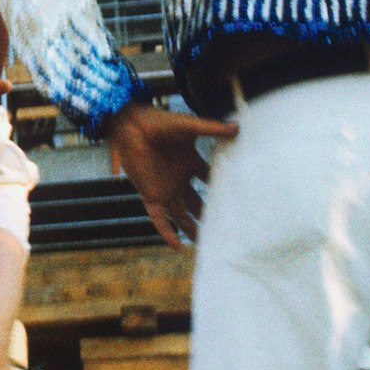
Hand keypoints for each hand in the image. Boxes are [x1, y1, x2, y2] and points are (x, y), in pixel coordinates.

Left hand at [105, 102, 238, 246]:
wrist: (132, 126)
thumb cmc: (159, 123)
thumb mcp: (189, 127)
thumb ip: (212, 129)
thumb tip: (237, 127)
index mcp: (190, 164)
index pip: (208, 181)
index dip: (220, 190)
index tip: (237, 202)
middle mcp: (179, 180)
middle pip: (196, 203)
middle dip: (207, 216)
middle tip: (224, 230)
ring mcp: (165, 189)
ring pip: (181, 215)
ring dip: (191, 229)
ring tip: (205, 244)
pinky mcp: (151, 195)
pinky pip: (160, 218)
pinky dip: (167, 232)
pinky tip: (178, 246)